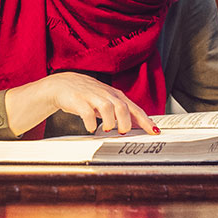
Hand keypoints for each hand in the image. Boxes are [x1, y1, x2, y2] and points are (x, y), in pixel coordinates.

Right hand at [4, 72, 158, 137]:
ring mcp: (92, 96)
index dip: (145, 120)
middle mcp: (106, 94)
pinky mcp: (78, 100)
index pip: (134, 108)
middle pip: (122, 107)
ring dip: (110, 121)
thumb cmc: (88, 95)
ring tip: (106, 129)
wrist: (63, 85)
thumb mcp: (107, 102)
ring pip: (107, 107)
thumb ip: (122, 113)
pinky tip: (91, 128)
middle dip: (125, 121)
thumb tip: (139, 126)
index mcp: (116, 96)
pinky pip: (87, 112)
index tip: (154, 131)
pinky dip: (90, 122)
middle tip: (123, 132)